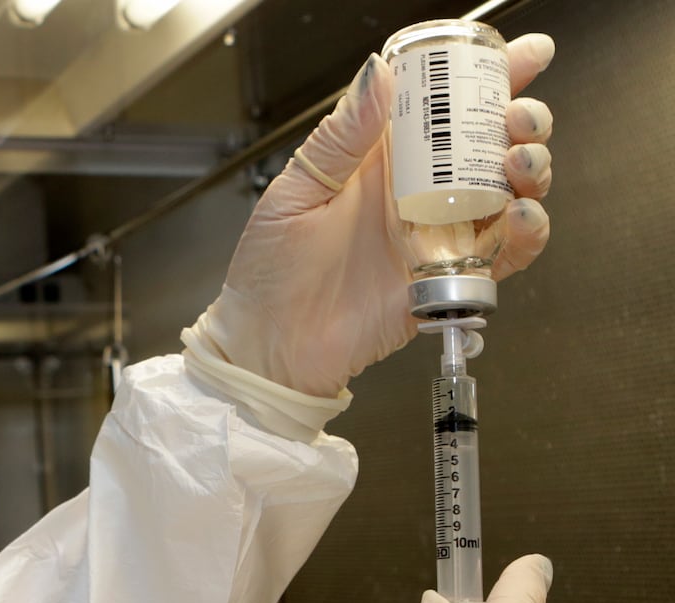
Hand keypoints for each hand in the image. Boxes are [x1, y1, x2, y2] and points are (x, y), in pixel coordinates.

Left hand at [184, 35, 557, 397]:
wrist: (270, 347)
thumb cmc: (269, 274)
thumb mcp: (295, 194)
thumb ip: (340, 137)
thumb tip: (377, 74)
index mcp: (382, 161)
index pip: (444, 107)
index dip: (489, 77)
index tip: (525, 55)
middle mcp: (419, 193)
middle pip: (491, 143)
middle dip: (522, 119)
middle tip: (518, 118)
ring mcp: (439, 236)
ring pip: (511, 191)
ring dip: (531, 168)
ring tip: (517, 163)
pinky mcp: (450, 280)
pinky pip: (507, 252)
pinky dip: (527, 231)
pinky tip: (519, 216)